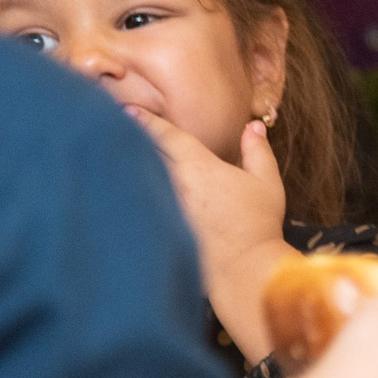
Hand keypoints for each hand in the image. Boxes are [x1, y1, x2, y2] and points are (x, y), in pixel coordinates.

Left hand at [130, 108, 292, 361]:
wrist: (244, 268)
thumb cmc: (258, 224)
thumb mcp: (267, 182)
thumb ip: (258, 151)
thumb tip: (253, 126)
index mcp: (199, 166)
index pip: (166, 136)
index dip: (146, 121)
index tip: (126, 109)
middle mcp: (175, 184)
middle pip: (144, 156)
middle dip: (129, 141)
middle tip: (109, 127)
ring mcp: (164, 208)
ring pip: (139, 180)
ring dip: (128, 168)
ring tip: (111, 158)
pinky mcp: (159, 229)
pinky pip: (141, 205)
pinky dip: (133, 195)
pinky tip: (123, 195)